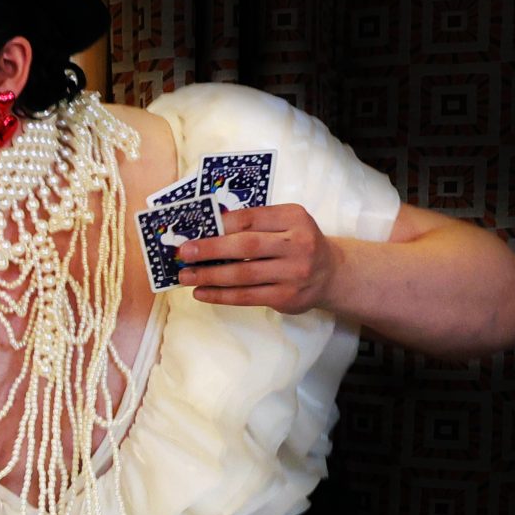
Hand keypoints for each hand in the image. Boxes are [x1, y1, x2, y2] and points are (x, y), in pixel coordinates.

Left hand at [175, 203, 343, 313]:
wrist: (330, 273)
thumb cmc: (296, 243)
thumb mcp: (285, 224)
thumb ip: (254, 224)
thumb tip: (206, 229)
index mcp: (293, 218)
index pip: (250, 218)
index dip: (219, 224)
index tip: (193, 229)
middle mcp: (297, 244)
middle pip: (246, 246)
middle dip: (210, 250)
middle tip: (183, 253)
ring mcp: (294, 272)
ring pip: (243, 275)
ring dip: (209, 276)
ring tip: (185, 276)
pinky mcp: (287, 296)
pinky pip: (247, 296)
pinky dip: (220, 295)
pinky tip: (201, 292)